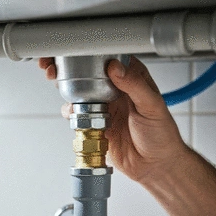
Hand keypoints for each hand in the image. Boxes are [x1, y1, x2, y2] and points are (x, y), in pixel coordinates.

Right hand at [38, 56, 187, 182]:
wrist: (154, 165)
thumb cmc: (161, 134)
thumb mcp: (152, 106)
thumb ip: (134, 85)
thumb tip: (115, 67)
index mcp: (131, 78)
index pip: (107, 57)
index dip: (88, 51)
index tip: (73, 49)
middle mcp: (114, 90)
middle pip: (86, 72)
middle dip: (67, 67)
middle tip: (54, 66)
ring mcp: (102, 106)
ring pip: (77, 92)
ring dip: (65, 88)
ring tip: (58, 85)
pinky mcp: (94, 123)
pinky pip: (76, 115)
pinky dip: (70, 113)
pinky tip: (73, 114)